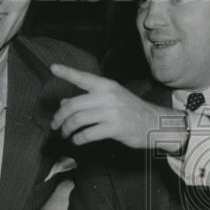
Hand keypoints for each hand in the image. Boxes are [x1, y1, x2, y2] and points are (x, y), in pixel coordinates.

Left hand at [50, 64, 185, 151]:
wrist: (156, 124)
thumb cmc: (132, 111)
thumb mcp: (113, 100)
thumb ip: (89, 100)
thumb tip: (64, 103)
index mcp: (108, 86)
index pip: (83, 77)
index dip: (67, 72)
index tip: (53, 68)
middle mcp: (108, 96)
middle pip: (74, 105)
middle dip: (60, 116)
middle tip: (55, 124)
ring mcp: (112, 112)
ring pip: (78, 120)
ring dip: (67, 129)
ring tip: (65, 133)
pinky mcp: (115, 128)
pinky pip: (88, 134)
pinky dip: (78, 139)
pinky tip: (76, 140)